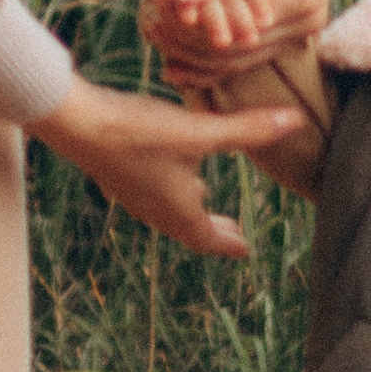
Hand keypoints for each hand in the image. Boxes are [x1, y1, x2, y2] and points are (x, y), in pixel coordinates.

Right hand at [36, 77, 301, 256]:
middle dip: (213, 231)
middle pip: (189, 229)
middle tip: (234, 233)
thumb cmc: (138, 133)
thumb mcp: (198, 132)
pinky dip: (170, 192)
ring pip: (167, 212)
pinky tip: (169, 167)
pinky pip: (151, 194)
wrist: (74, 121)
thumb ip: (246, 130)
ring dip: (190, 211)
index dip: (229, 244)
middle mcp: (154, 209)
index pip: (208, 239)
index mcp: (177, 210)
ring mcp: (132, 193)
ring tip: (204, 199)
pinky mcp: (117, 174)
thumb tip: (296, 123)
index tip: (245, 250)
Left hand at [141, 0, 355, 87]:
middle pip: (236, 53)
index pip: (236, 31)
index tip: (153, 9)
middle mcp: (307, 22)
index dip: (192, 27)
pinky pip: (247, 47)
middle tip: (146, 26)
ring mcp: (301, 28)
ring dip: (197, 49)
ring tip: (153, 33)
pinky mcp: (290, 24)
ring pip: (240, 58)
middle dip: (189, 43)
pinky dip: (213, 46)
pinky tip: (177, 49)